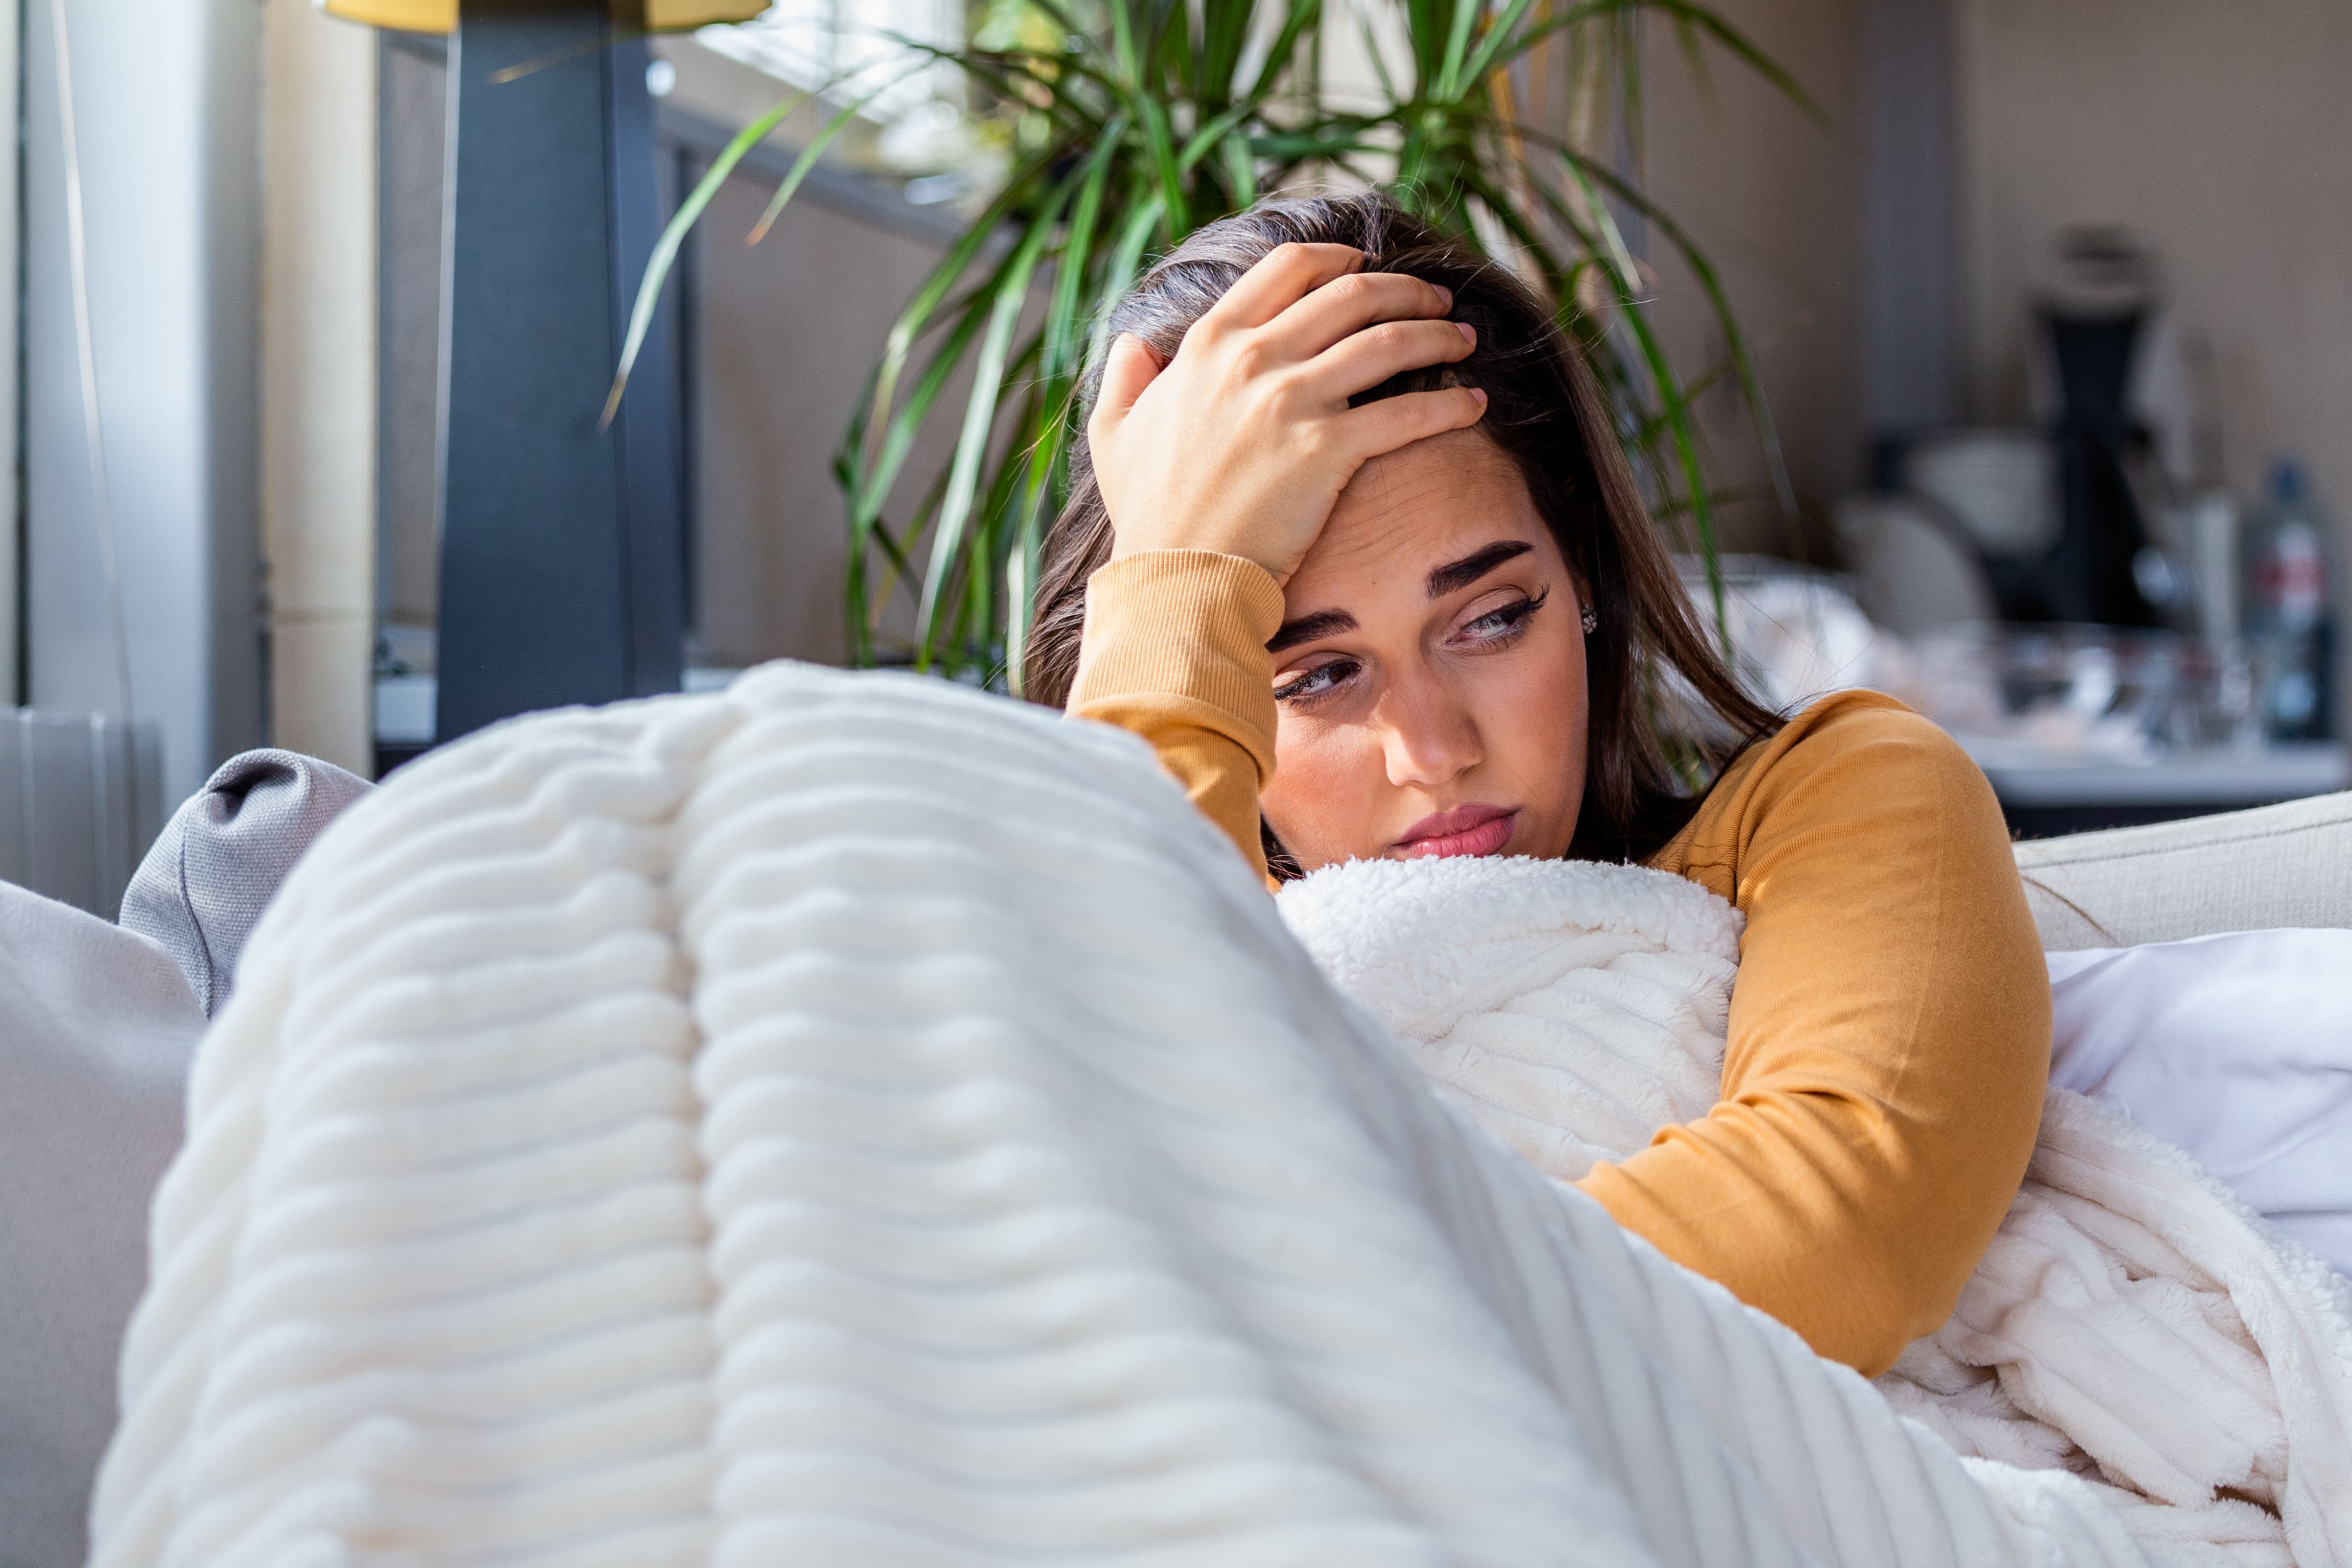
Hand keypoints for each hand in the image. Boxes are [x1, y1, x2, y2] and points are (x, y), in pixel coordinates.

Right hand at [1087, 243, 1485, 586]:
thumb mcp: (1114, 433)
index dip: (1339, 259)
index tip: (1369, 266)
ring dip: (1438, 334)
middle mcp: (1253, 360)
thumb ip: (1125, 379)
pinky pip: (1406, 412)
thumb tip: (1132, 344)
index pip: (1288, 268)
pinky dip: (1449, 403)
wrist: (1177, 577)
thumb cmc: (1148, 514)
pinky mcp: (1327, 451)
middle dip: (1406, 291)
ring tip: (1466, 341)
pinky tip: (1472, 404)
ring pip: (1388, 342)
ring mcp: (1291, 403)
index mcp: (1209, 343)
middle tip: (1437, 303)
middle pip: (1351, 295)